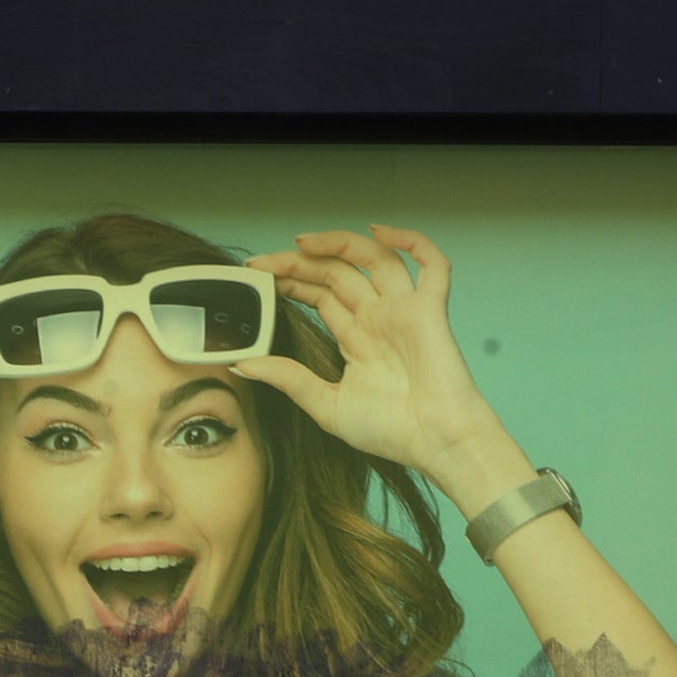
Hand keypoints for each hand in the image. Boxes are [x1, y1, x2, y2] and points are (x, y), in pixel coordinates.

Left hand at [235, 225, 525, 512]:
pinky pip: (432, 265)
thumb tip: (241, 364)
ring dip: (340, 244)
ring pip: (374, 259)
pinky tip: (381, 232)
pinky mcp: (430, 311)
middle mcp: (378, 318)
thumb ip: (287, 380)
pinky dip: (412, 241)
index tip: (257, 276)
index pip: (319, 295)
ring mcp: (404, 311)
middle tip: (264, 262)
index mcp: (356, 339)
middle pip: (337, 273)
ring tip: (302, 242)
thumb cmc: (390, 431)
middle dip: (300, 263)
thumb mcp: (325, 406)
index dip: (290, 280)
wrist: (434, 444)